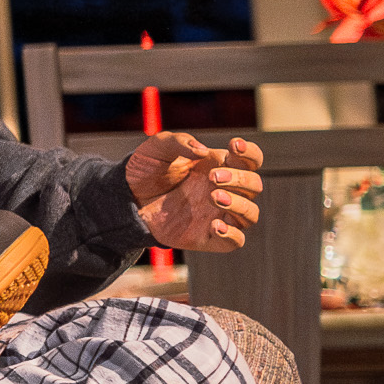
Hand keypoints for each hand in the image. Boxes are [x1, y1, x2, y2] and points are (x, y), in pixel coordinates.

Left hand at [128, 131, 263, 252]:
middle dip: (239, 179)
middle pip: (254, 185)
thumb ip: (180, 142)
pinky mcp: (209, 236)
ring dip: (239, 204)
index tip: (235, 145)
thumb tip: (203, 151)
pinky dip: (233, 235)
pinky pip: (236, 241)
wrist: (129, 197)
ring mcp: (219, 214)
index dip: (250, 153)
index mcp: (220, 166)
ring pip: (251, 213)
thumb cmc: (149, 169)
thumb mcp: (158, 148)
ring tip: (213, 197)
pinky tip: (216, 226)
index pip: (251, 159)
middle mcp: (226, 190)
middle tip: (213, 177)